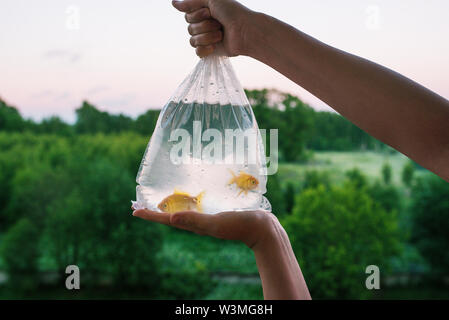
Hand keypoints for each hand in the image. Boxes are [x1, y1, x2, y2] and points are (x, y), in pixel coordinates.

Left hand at [132, 209, 276, 248]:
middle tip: (141, 202)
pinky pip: (197, 204)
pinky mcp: (216, 210)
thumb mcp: (215, 223)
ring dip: (169, 204)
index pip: (166, 220)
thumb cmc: (238, 225)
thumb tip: (170, 219)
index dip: (150, 215)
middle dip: (155, 209)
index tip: (134, 210)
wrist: (261, 228)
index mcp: (194, 224)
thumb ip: (194, 220)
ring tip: (160, 197)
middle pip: (171, 214)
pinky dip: (188, 200)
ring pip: (183, 209)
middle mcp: (198, 220)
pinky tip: (190, 193)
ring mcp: (207, 216)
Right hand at [172, 0, 252, 56]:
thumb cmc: (232, 13)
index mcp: (204, 13)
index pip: (187, 16)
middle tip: (218, 23)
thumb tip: (173, 3)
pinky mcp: (211, 51)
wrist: (245, 31)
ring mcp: (207, 39)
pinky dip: (206, 48)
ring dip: (207, 36)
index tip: (209, 12)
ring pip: (193, 41)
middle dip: (204, 26)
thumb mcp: (211, 0)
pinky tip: (215, 46)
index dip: (196, 15)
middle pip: (189, 28)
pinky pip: (198, 52)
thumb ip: (191, 2)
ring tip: (221, 34)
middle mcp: (204, 25)